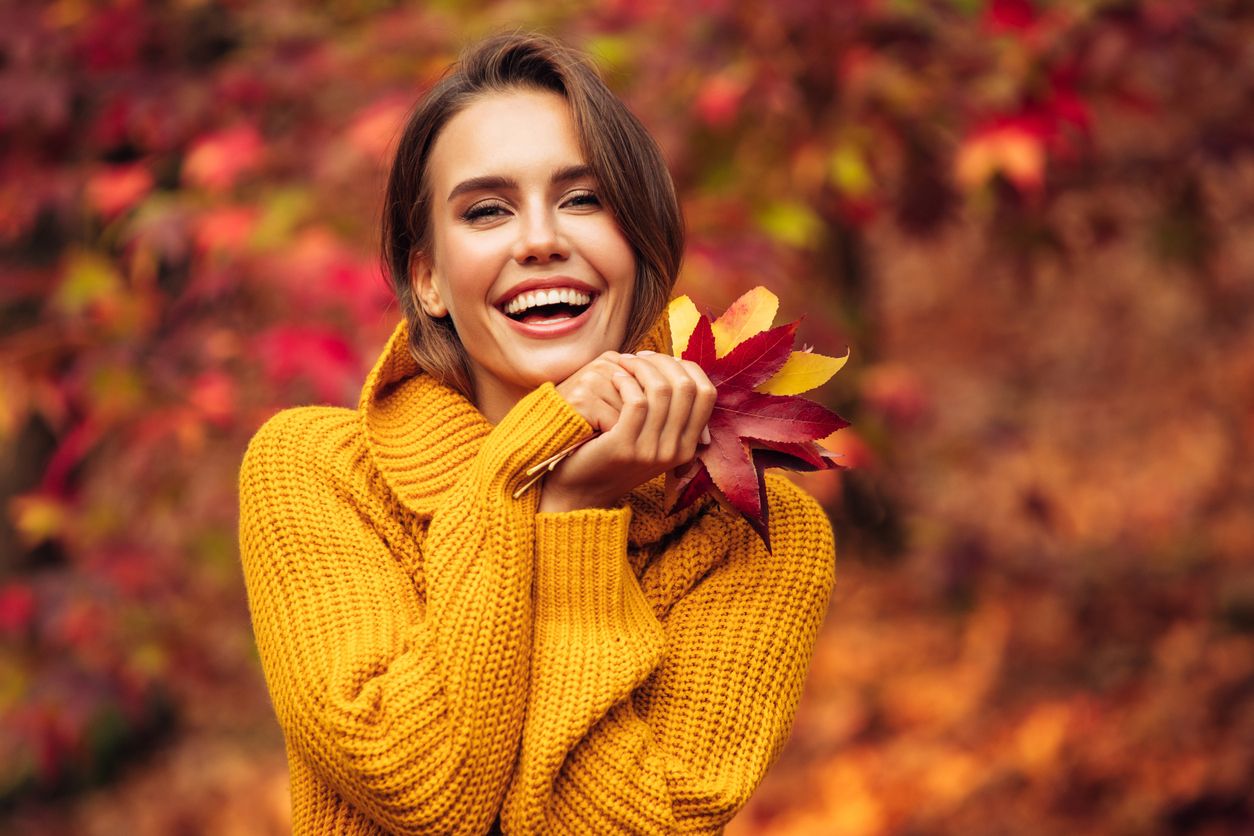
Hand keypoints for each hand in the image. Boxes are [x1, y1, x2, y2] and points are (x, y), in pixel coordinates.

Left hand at [541, 351, 715, 512]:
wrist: (580, 491)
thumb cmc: (612, 456)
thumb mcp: (651, 439)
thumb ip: (670, 415)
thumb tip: (683, 371)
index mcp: (688, 446)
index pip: (706, 393)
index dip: (687, 368)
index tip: (661, 360)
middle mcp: (675, 451)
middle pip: (687, 387)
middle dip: (664, 362)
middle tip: (639, 356)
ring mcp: (652, 451)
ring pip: (662, 390)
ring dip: (642, 367)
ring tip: (623, 362)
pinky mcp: (625, 447)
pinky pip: (636, 401)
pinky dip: (627, 382)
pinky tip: (615, 377)